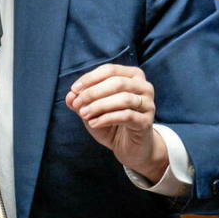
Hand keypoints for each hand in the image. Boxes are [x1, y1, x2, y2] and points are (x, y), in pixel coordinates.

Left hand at [64, 63, 168, 183]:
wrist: (130, 147)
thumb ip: (82, 101)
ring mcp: (148, 104)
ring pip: (123, 99)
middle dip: (93, 92)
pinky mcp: (147, 122)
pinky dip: (106, 118)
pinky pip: (126, 116)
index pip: (109, 70)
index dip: (90, 78)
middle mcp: (144, 86)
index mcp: (132, 76)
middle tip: (77, 104)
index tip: (74, 89)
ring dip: (99, 106)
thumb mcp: (93, 109)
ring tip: (84, 114)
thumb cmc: (113, 123)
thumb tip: (70, 96)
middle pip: (117, 82)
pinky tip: (93, 123)